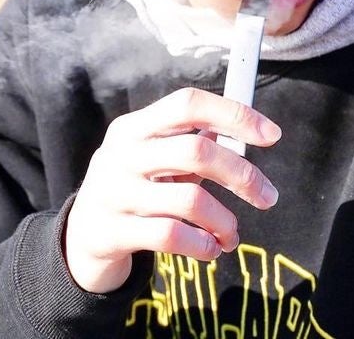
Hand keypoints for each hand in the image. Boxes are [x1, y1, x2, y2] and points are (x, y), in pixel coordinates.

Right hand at [63, 87, 281, 293]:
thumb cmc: (134, 189)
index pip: (188, 104)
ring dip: (225, 221)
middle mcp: (120, 154)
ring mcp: (113, 193)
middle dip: (242, 175)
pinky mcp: (111, 231)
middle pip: (196, 151)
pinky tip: (210, 249)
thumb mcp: (152, 158)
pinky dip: (202, 245)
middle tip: (268, 196)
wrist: (82, 236)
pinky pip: (171, 236)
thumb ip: (191, 144)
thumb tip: (248, 132)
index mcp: (134, 127)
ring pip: (190, 200)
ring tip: (232, 235)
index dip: (233, 114)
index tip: (272, 135)